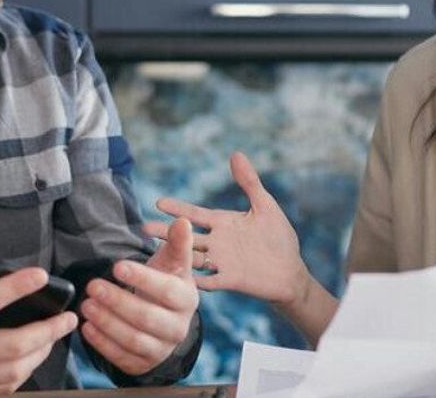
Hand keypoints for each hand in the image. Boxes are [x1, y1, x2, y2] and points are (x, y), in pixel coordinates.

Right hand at [0, 270, 77, 396]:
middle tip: (68, 318)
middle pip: (13, 346)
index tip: (40, 275)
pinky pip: (3, 388)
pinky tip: (33, 358)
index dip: (16, 287)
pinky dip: (24, 374)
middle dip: (47, 331)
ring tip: (55, 336)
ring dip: (40, 354)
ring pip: (14, 371)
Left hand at [80, 217, 199, 375]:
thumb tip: (182, 221)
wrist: (166, 319)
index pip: (167, 291)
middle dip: (117, 302)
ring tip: (86, 305)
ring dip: (107, 323)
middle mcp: (178, 327)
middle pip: (148, 318)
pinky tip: (87, 328)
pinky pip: (122, 357)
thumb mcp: (173, 263)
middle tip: (92, 286)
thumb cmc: (166, 283)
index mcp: (186, 299)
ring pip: (134, 340)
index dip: (142, 279)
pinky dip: (102, 344)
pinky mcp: (143, 363)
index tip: (117, 266)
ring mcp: (162, 349)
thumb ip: (177, 243)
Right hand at [144, 152, 310, 304]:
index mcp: (223, 223)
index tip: (158, 202)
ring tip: (155, 252)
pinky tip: (181, 278)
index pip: (195, 214)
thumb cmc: (279, 238)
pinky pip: (209, 280)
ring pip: (193, 257)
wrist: (291, 272)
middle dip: (166, 231)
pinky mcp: (230, 280)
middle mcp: (218, 242)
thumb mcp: (265, 206)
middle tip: (144, 227)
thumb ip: (249, 182)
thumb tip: (235, 153)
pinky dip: (196, 280)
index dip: (178, 209)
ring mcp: (222, 262)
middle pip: (187, 236)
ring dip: (176, 253)